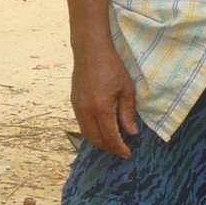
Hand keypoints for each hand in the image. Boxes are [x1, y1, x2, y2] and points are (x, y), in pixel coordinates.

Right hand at [70, 43, 137, 157]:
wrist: (90, 50)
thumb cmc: (112, 67)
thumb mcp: (126, 89)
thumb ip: (128, 112)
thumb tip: (131, 132)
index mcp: (101, 107)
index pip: (110, 137)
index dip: (119, 148)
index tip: (127, 154)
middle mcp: (86, 110)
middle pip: (96, 139)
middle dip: (109, 148)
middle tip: (121, 149)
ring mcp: (77, 107)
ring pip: (87, 133)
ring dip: (100, 141)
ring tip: (113, 141)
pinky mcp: (74, 102)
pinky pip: (82, 124)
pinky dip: (92, 131)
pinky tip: (102, 128)